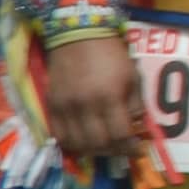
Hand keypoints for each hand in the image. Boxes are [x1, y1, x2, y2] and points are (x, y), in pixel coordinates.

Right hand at [41, 31, 150, 170]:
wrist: (78, 36)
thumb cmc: (111, 54)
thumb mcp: (132, 76)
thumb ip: (136, 104)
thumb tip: (137, 128)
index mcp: (109, 97)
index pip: (119, 135)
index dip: (130, 148)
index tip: (138, 150)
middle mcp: (85, 106)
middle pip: (98, 144)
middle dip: (114, 151)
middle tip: (122, 149)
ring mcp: (65, 108)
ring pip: (77, 144)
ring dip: (93, 150)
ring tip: (104, 146)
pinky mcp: (51, 106)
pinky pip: (59, 136)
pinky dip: (72, 144)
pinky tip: (83, 141)